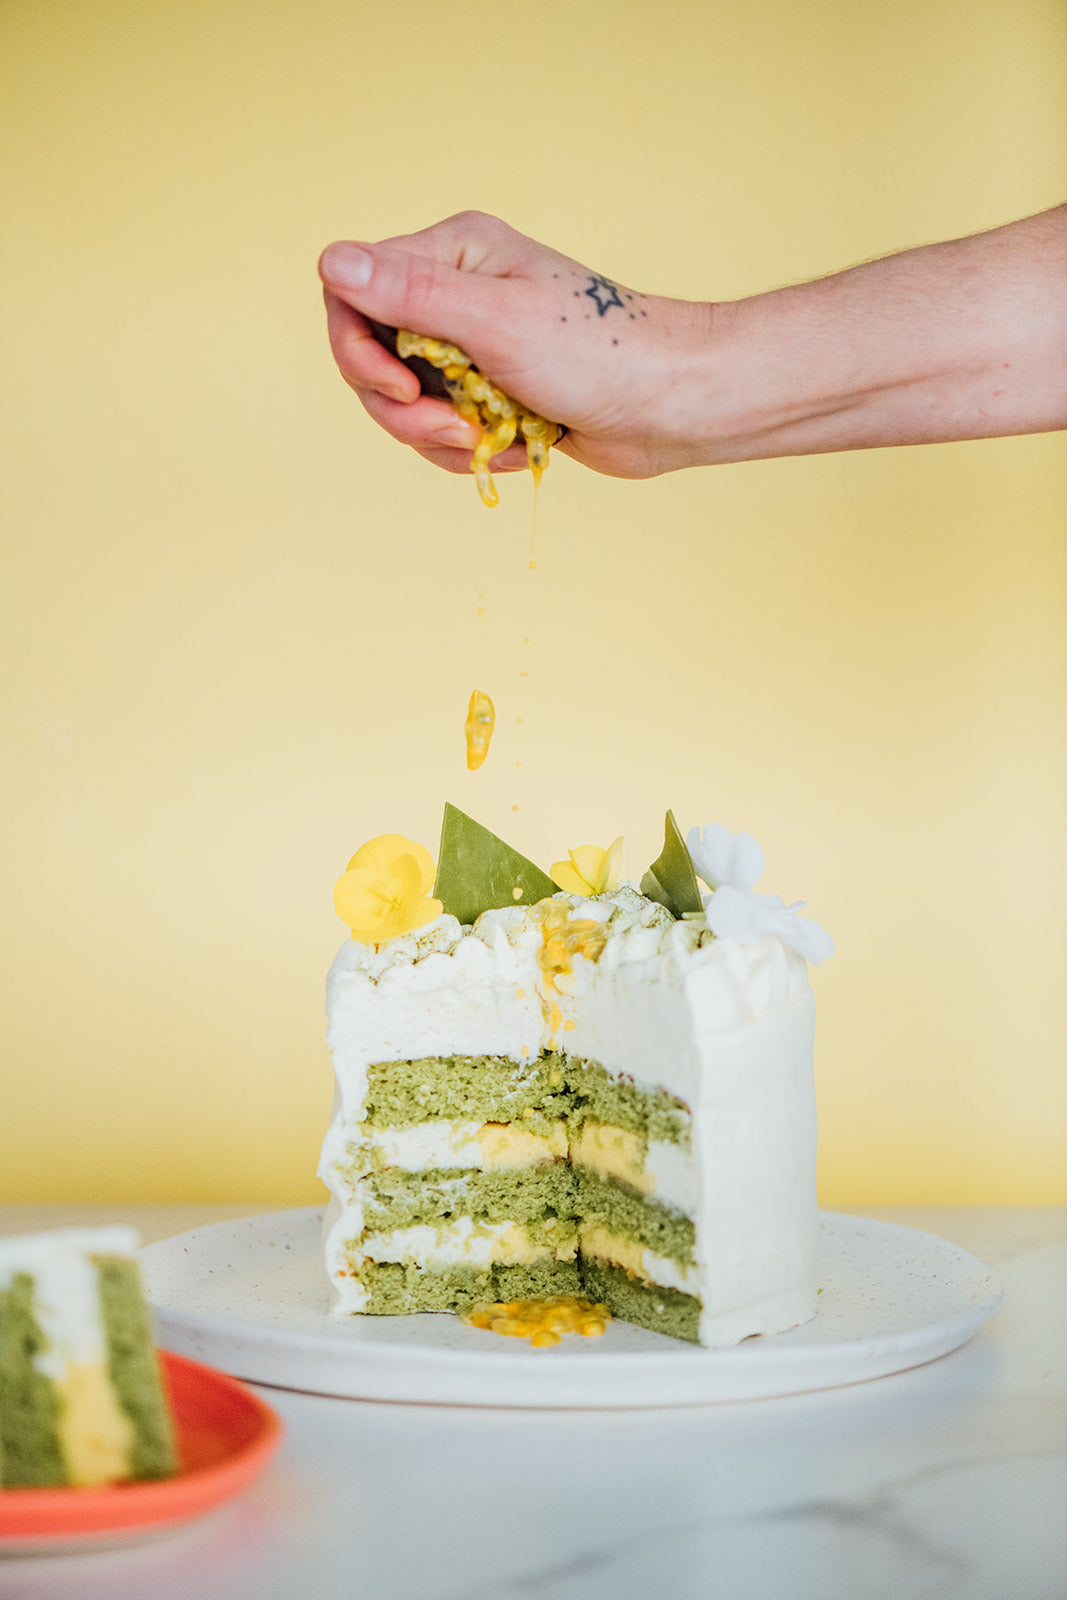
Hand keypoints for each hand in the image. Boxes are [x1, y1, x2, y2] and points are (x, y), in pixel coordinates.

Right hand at [318, 211, 715, 481]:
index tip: (400, 386)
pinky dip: (468, 450)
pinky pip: (441, 430)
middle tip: (453, 429)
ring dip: (438, 437)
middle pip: (372, 357)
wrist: (671, 404)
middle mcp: (455, 293)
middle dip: (403, 407)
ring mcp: (471, 345)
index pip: (353, 295)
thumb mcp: (497, 322)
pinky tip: (509, 450)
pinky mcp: (489, 391)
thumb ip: (412, 295)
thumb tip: (330, 258)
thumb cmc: (600, 352)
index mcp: (452, 254)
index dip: (358, 350)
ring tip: (488, 442)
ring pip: (404, 403)